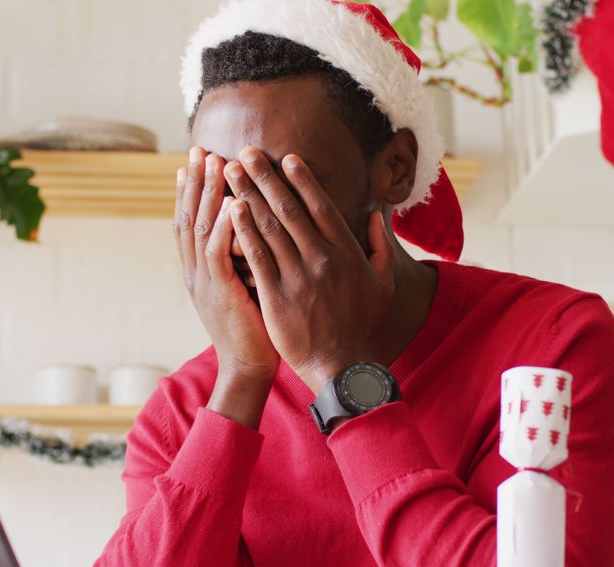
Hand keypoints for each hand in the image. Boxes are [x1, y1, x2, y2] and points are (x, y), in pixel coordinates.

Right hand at [175, 147, 279, 426]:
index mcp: (202, 268)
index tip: (197, 159)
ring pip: (200, 227)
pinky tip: (230, 203)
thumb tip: (259, 227)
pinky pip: (216, 253)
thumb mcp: (247, 284)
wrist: (248, 367)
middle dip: (194, 180)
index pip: (192, 219)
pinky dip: (222, 226)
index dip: (192, 189)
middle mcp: (196, 271)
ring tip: (213, 162)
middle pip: (188, 215)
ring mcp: (204, 281)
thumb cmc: (255, 328)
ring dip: (206, 193)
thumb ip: (246, 255)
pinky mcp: (220, 293)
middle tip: (197, 148)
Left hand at [224, 147, 395, 392]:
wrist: (340, 367)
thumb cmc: (360, 325)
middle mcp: (323, 259)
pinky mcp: (277, 296)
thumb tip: (376, 215)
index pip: (321, 207)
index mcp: (347, 253)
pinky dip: (243, 230)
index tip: (286, 158)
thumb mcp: (383, 284)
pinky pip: (257, 256)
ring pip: (270, 227)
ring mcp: (299, 277)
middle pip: (290, 209)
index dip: (302, 180)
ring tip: (230, 172)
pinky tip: (230, 210)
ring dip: (249, 194)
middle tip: (246, 152)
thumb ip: (380, 247)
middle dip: (266, 177)